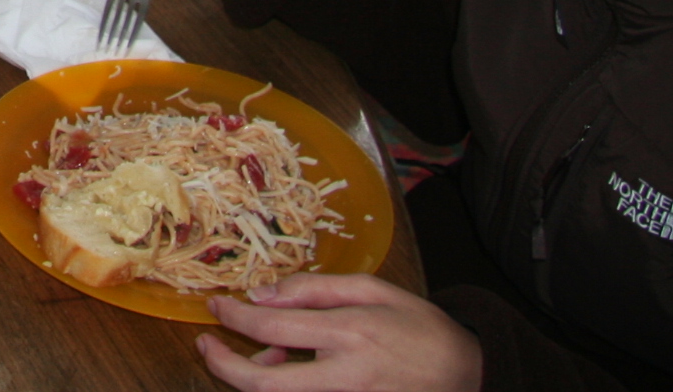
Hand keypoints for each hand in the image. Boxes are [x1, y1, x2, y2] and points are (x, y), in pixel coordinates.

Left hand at [200, 276, 482, 390]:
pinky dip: (287, 388)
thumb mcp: (372, 290)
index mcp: (348, 333)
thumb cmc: (419, 328)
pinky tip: (291, 372)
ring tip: (265, 356)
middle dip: (224, 367)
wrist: (466, 375)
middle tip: (207, 346)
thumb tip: (262, 295)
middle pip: (264, 384)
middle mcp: (344, 376)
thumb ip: (315, 289)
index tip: (216, 307)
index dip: (233, 318)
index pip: (271, 328)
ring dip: (257, 379)